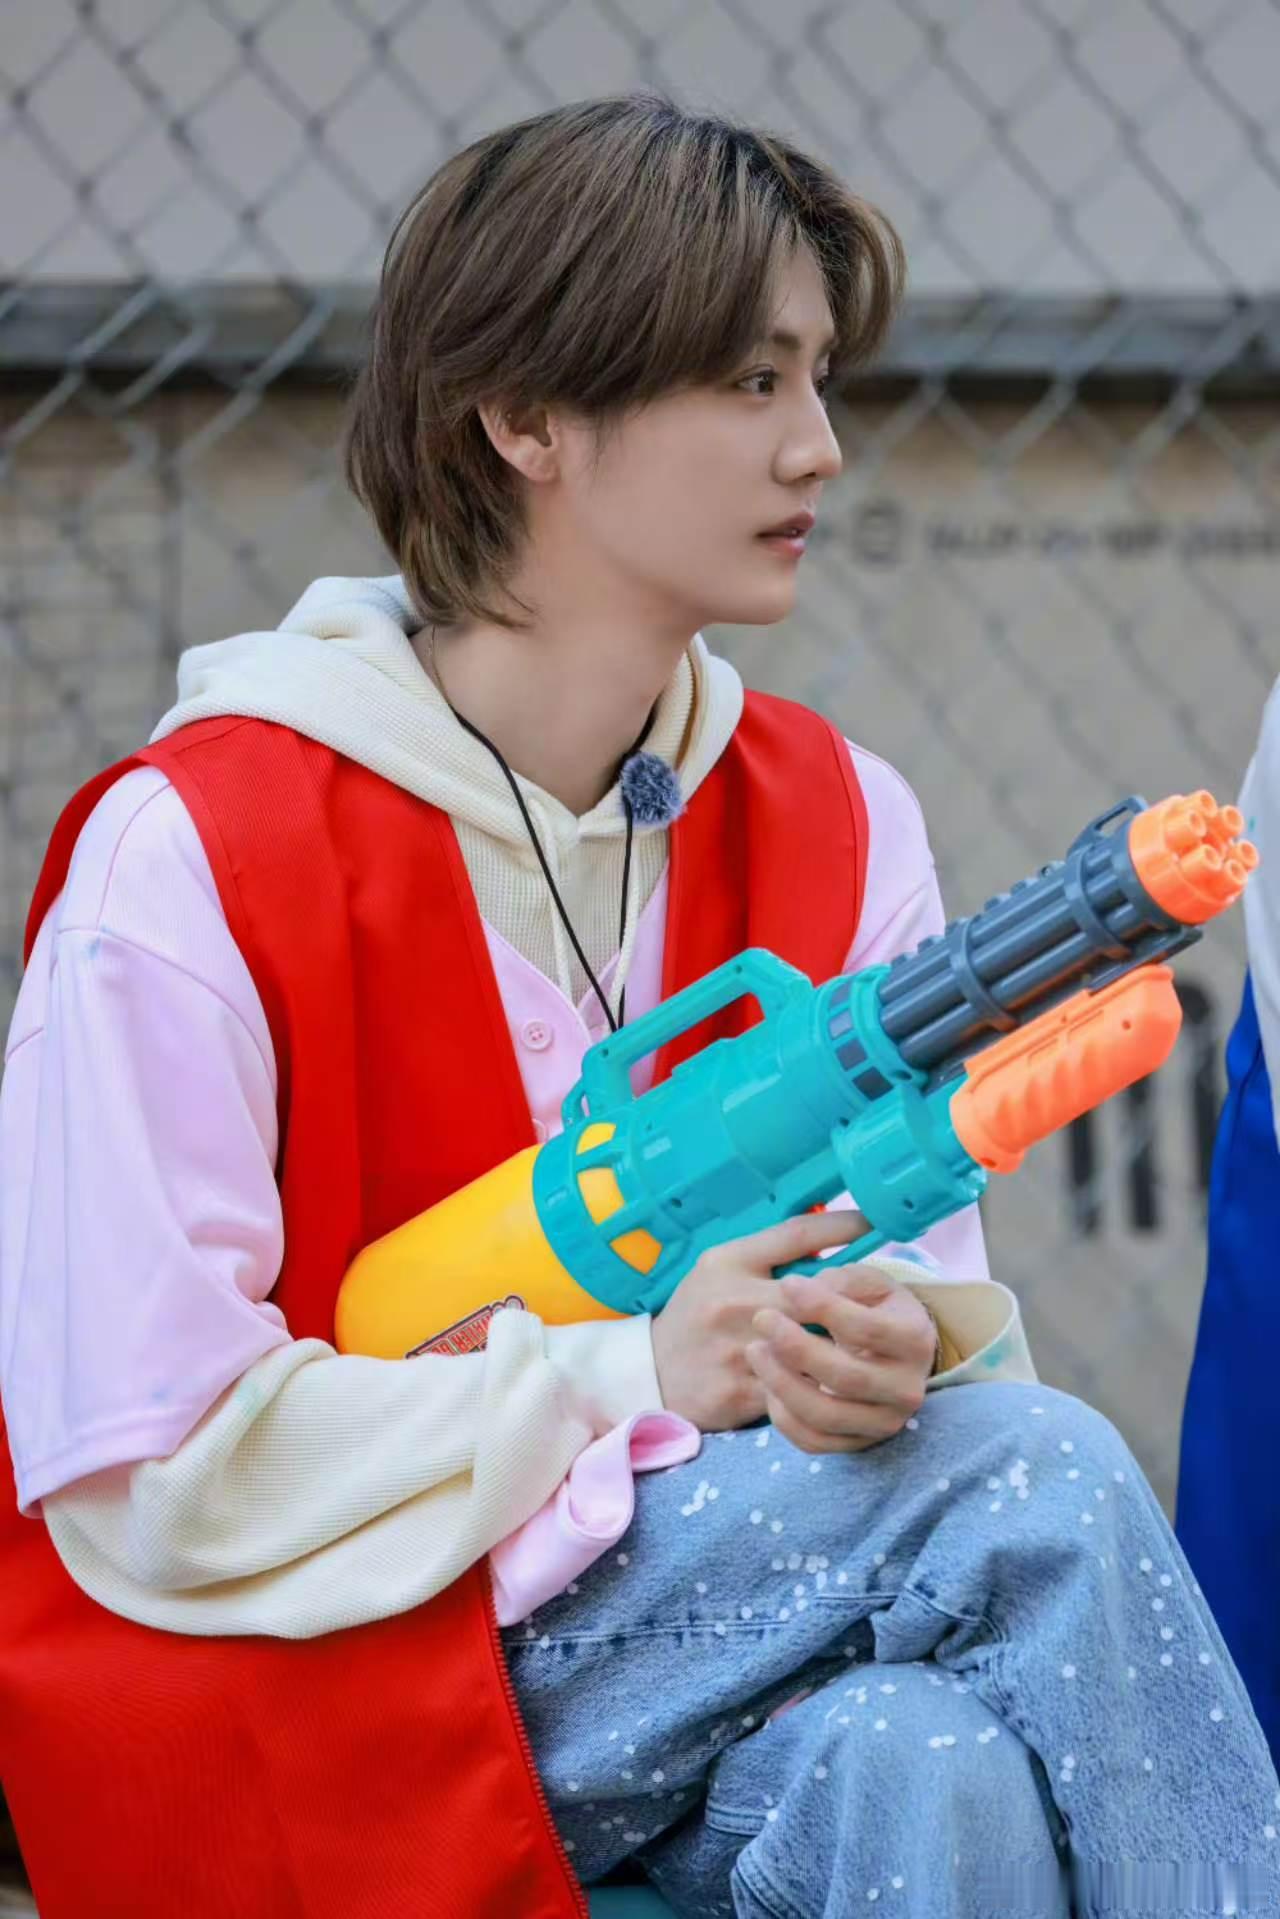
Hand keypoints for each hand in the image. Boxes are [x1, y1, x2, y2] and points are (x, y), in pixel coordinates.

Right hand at [650, 1211, 870, 1430]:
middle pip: (814, 1295)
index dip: (840, 1227)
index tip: (872, 1223)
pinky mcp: (741, 1393)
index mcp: (730, 1263)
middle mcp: (734, 1302)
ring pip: (811, 1347)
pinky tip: (835, 1385)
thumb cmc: (697, 1310)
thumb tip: (832, 1234)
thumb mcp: (722, 1264)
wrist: (651, 1371)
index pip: (796, 1233)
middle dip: (847, 1299)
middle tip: (875, 1302)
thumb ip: (773, 1248)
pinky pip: (796, 1390)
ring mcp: (738, 1351)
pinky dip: (818, 1386)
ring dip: (840, 1347)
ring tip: (864, 1346)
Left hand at [744, 1265, 935, 1453]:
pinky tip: (768, 1383)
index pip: (866, 1329)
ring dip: (781, 1382)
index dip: (822, 1307)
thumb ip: (837, 1282)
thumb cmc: (872, 1309)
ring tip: (756, 1349)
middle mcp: (906, 1389)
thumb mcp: (866, 1283)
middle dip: (796, 1348)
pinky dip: (781, 1414)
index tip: (787, 1284)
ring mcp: (883, 1423)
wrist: (892, 1354)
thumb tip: (795, 1294)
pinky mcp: (857, 1444)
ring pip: (825, 1415)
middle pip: (846, 1377)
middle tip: (761, 1319)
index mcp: (914, 1341)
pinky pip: (812, 1440)